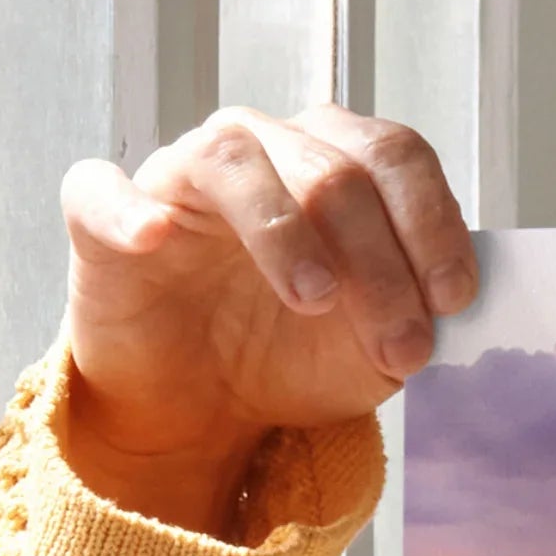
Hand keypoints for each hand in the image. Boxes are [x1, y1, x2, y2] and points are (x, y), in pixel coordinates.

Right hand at [56, 107, 476, 535]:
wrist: (203, 405)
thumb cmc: (291, 354)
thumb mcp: (375, 347)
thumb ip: (417, 314)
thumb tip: (453, 304)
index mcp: (334, 164)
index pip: (394, 156)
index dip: (432, 222)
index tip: (454, 298)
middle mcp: (262, 150)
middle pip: (332, 170)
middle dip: (381, 262)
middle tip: (401, 347)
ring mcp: (180, 176)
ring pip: (234, 160)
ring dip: (285, 231)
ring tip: (316, 300)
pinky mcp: (103, 217)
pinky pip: (101, 190)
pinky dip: (128, 209)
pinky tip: (155, 238)